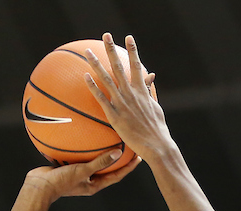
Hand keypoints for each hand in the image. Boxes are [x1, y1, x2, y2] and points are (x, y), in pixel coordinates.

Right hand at [24, 149, 141, 200]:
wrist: (38, 186)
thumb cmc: (60, 182)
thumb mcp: (82, 171)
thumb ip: (99, 162)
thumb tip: (117, 153)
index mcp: (95, 185)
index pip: (117, 175)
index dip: (129, 167)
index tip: (140, 157)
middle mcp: (89, 180)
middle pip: (109, 168)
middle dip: (119, 158)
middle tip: (129, 146)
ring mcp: (78, 174)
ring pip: (94, 161)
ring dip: (102, 151)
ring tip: (110, 138)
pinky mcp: (68, 167)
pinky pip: (80, 155)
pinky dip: (84, 146)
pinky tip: (85, 134)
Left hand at [83, 33, 170, 163]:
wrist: (155, 144)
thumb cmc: (156, 127)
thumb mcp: (154, 105)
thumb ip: (148, 90)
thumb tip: (150, 75)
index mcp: (142, 90)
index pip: (136, 65)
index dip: (133, 50)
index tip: (128, 37)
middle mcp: (131, 93)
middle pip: (118, 66)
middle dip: (111, 49)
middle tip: (106, 36)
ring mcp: (121, 103)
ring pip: (106, 79)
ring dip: (96, 64)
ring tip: (87, 52)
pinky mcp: (114, 115)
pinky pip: (100, 98)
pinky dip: (93, 86)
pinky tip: (85, 77)